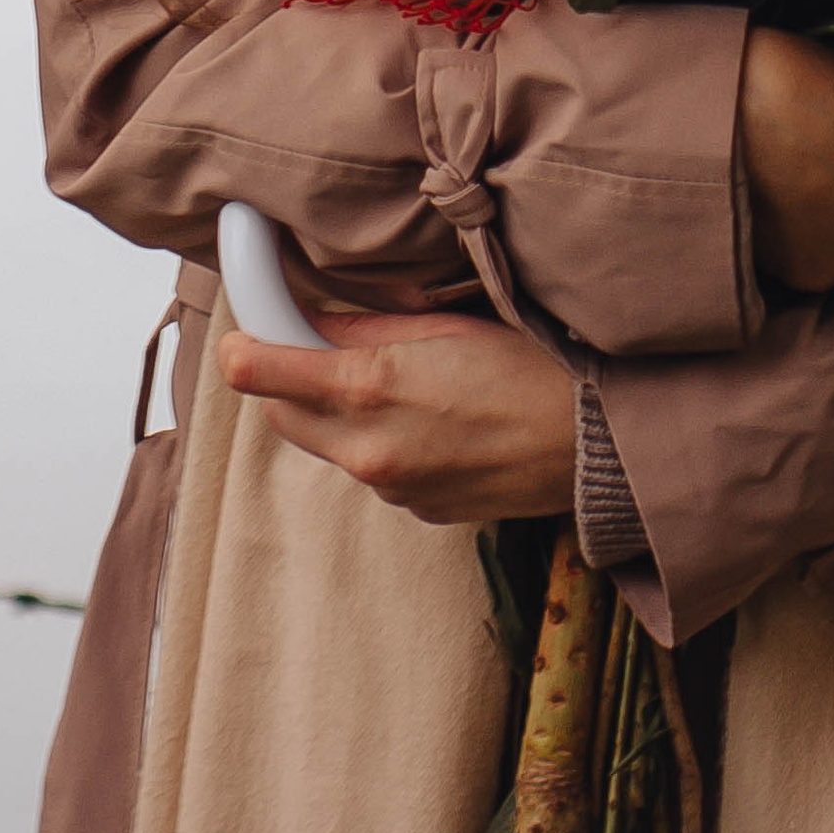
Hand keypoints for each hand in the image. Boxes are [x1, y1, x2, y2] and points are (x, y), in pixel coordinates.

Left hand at [216, 307, 576, 523]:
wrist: (594, 445)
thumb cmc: (531, 367)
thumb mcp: (447, 325)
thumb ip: (369, 326)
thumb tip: (315, 321)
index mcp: (371, 387)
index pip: (265, 374)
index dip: (244, 352)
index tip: (239, 341)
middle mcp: (369, 449)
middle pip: (283, 417)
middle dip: (287, 383)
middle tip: (319, 347)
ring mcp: (393, 488)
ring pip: (330, 446)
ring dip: (336, 415)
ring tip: (397, 382)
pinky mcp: (419, 511)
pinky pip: (374, 472)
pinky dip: (380, 444)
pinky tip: (431, 420)